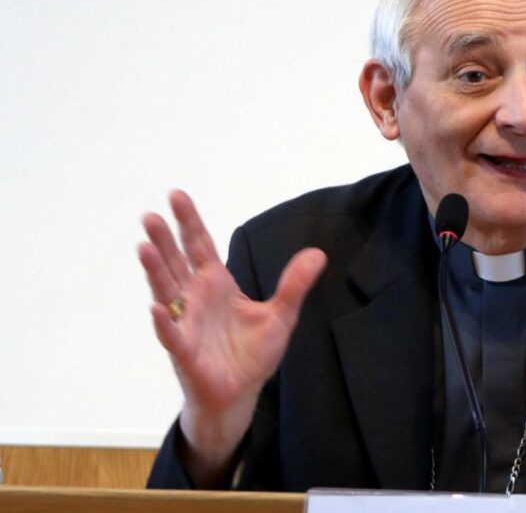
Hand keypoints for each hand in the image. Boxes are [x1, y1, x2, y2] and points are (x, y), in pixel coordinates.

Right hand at [138, 190, 325, 483]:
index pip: (199, 246)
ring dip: (155, 270)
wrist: (240, 393)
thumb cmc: (252, 353)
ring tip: (144, 247)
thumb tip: (318, 253)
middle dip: (165, 239)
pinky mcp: (185, 351)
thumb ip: (294, 284)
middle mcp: (196, 298)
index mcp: (216, 284)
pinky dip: (163, 321)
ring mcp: (186, 323)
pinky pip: (171, 334)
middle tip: (151, 215)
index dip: (190, 222)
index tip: (177, 195)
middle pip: (177, 262)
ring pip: (166, 291)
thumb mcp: (281, 315)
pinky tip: (155, 307)